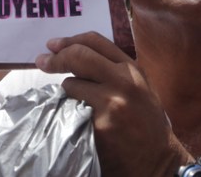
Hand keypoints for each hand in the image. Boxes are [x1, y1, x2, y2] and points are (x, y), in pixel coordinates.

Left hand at [35, 32, 191, 176]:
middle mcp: (123, 81)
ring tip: (83, 106)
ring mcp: (110, 103)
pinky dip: (71, 114)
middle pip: (78, 56)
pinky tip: (84, 122)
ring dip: (69, 92)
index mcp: (132, 69)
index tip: (52, 45)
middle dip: (55, 58)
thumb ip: (111, 69)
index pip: (95, 41)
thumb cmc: (145, 122)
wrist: (158, 160)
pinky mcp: (99, 125)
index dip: (69, 40)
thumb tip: (70, 52)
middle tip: (42, 62)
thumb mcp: (137, 87)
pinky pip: (71, 110)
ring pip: (70, 84)